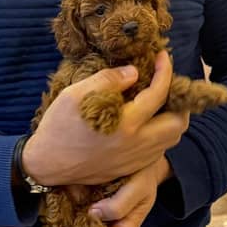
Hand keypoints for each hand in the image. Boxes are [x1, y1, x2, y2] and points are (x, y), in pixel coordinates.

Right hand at [23, 50, 188, 185]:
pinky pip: (157, 153)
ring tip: (158, 105)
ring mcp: (134, 160)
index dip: (164, 71)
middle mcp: (136, 145)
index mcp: (125, 124)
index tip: (162, 57)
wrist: (47, 164)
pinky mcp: (128, 169)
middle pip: (177, 124)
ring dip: (171, 119)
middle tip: (166, 86)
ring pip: (170, 141)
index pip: (158, 94)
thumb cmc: (58, 127)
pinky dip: (160, 136)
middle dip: (179, 101)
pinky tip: (145, 126)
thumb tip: (133, 73)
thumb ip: (107, 80)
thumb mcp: (75, 95)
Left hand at [60, 156, 173, 226]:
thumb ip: (120, 204)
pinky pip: (73, 219)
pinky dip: (65, 219)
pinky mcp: (86, 206)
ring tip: (63, 226)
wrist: (137, 162)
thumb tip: (93, 214)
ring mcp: (96, 219)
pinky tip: (62, 210)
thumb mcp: (139, 189)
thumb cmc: (144, 178)